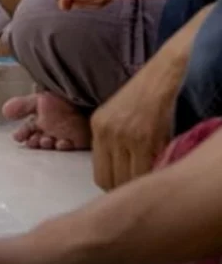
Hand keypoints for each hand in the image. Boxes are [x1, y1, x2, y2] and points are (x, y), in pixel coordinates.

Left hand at [90, 46, 186, 190]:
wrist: (166, 74)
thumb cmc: (146, 94)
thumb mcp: (119, 115)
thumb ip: (115, 141)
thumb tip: (121, 174)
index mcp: (97, 127)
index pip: (100, 175)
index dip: (115, 186)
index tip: (128, 188)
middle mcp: (106, 133)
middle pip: (110, 181)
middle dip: (126, 189)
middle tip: (142, 189)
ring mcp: (124, 136)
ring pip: (129, 180)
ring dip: (141, 184)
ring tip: (153, 182)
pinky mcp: (145, 137)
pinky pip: (147, 170)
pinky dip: (154, 175)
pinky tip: (162, 171)